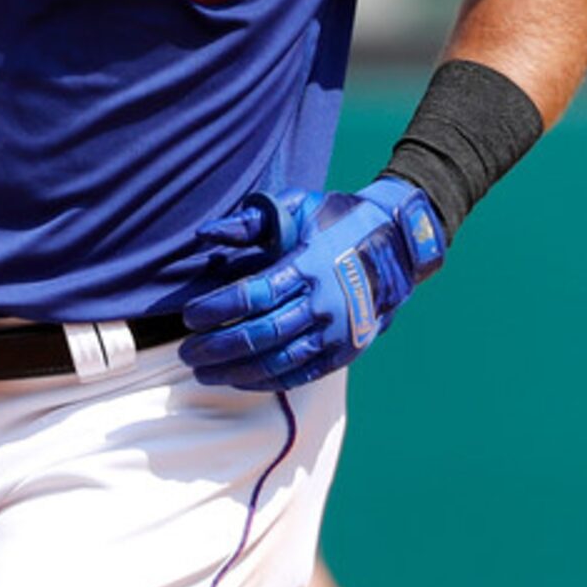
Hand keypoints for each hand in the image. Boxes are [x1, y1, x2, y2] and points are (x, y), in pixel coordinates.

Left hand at [177, 177, 446, 390]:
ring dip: (235, 371)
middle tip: (187, 351)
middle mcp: (324, 303)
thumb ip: (251, 220)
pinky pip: (301, 374)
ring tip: (202, 373)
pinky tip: (239, 379)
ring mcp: (337, 332)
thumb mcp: (299, 206)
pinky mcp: (346, 351)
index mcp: (309, 265)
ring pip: (278, 361)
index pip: (254, 295)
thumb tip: (205, 234)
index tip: (190, 316)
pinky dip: (267, 381)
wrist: (400, 244)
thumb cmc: (339, 219)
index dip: (217, 309)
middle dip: (217, 347)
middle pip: (261, 334)